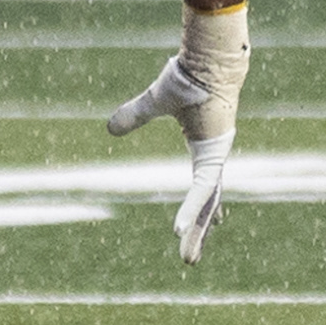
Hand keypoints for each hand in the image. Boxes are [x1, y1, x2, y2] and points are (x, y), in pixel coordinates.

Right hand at [108, 7, 250, 264]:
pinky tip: (180, 230)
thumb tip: (109, 128)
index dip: (202, 207)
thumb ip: (133, 116)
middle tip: (190, 260)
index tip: (213, 224)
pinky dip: (190, 210)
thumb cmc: (188, 78)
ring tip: (188, 259)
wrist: (207, 64)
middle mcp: (214, 158)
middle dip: (197, 232)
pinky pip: (201, 191)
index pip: (204, 187)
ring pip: (206, 204)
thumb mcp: (153, 104)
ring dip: (195, 232)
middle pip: (206, 204)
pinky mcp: (214, 157)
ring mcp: (217, 159)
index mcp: (205, 148)